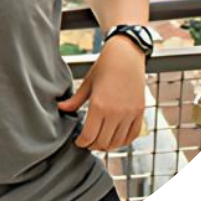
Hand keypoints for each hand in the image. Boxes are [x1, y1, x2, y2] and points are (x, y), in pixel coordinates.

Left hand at [57, 37, 145, 151]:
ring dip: (108, 145)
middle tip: (87, 143)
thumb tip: (60, 109)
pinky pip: (132, 135)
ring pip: (118, 142)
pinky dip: (123, 141)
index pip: (89, 136)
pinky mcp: (140, 112)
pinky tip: (115, 139)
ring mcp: (129, 114)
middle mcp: (116, 113)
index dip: (82, 142)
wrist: (126, 55)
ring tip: (100, 142)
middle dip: (93, 145)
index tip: (78, 142)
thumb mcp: (87, 83)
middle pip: (103, 142)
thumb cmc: (104, 66)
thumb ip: (75, 100)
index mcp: (99, 105)